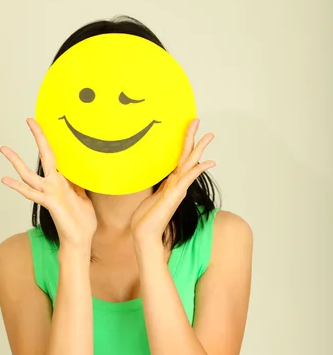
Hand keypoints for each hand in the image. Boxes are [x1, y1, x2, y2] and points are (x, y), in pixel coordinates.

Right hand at [0, 118, 96, 247]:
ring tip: (4, 148)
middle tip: (29, 119)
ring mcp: (49, 193)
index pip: (56, 156)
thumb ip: (79, 182)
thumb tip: (80, 170)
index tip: (46, 125)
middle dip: (38, 137)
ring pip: (29, 174)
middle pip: (44, 155)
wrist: (80, 240)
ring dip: (17, 161)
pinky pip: (32, 193)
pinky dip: (18, 187)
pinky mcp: (49, 203)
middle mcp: (53, 184)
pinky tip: (5, 179)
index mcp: (63, 181)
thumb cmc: (82, 221)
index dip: (52, 141)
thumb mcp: (84, 196)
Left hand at [130, 118, 215, 244]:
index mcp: (171, 183)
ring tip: (210, 135)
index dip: (184, 143)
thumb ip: (156, 188)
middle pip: (187, 156)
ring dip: (199, 148)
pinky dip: (197, 170)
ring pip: (190, 164)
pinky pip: (188, 179)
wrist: (145, 235)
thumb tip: (154, 182)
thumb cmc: (145, 219)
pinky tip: (207, 162)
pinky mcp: (174, 196)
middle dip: (193, 138)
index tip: (188, 128)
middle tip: (198, 120)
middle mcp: (177, 184)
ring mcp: (177, 189)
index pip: (179, 159)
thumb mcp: (150, 198)